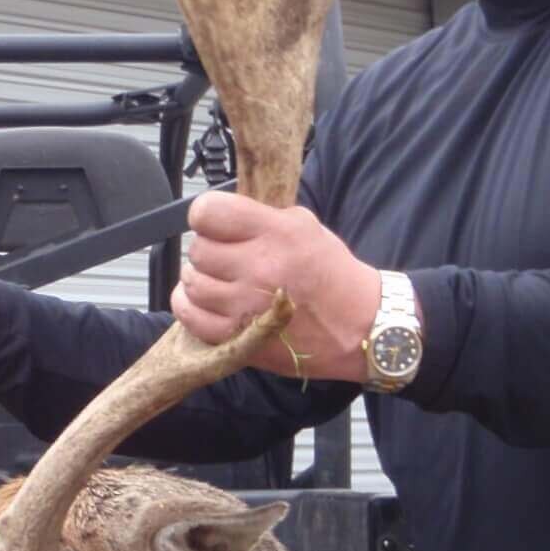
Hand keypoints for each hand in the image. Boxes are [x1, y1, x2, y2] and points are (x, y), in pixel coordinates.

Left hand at [173, 192, 383, 381]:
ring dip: (199, 279)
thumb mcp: (305, 227)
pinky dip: (190, 307)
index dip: (205, 215)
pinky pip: (191, 317)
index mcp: (276, 233)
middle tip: (223, 257)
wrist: (359, 325)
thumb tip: (221, 214)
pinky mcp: (241, 338)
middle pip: (198, 249)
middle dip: (207, 250)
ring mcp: (247, 306)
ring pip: (192, 283)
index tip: (213, 222)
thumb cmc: (331, 274)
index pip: (209, 212)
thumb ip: (262, 217)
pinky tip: (204, 301)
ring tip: (217, 280)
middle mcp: (259, 267)